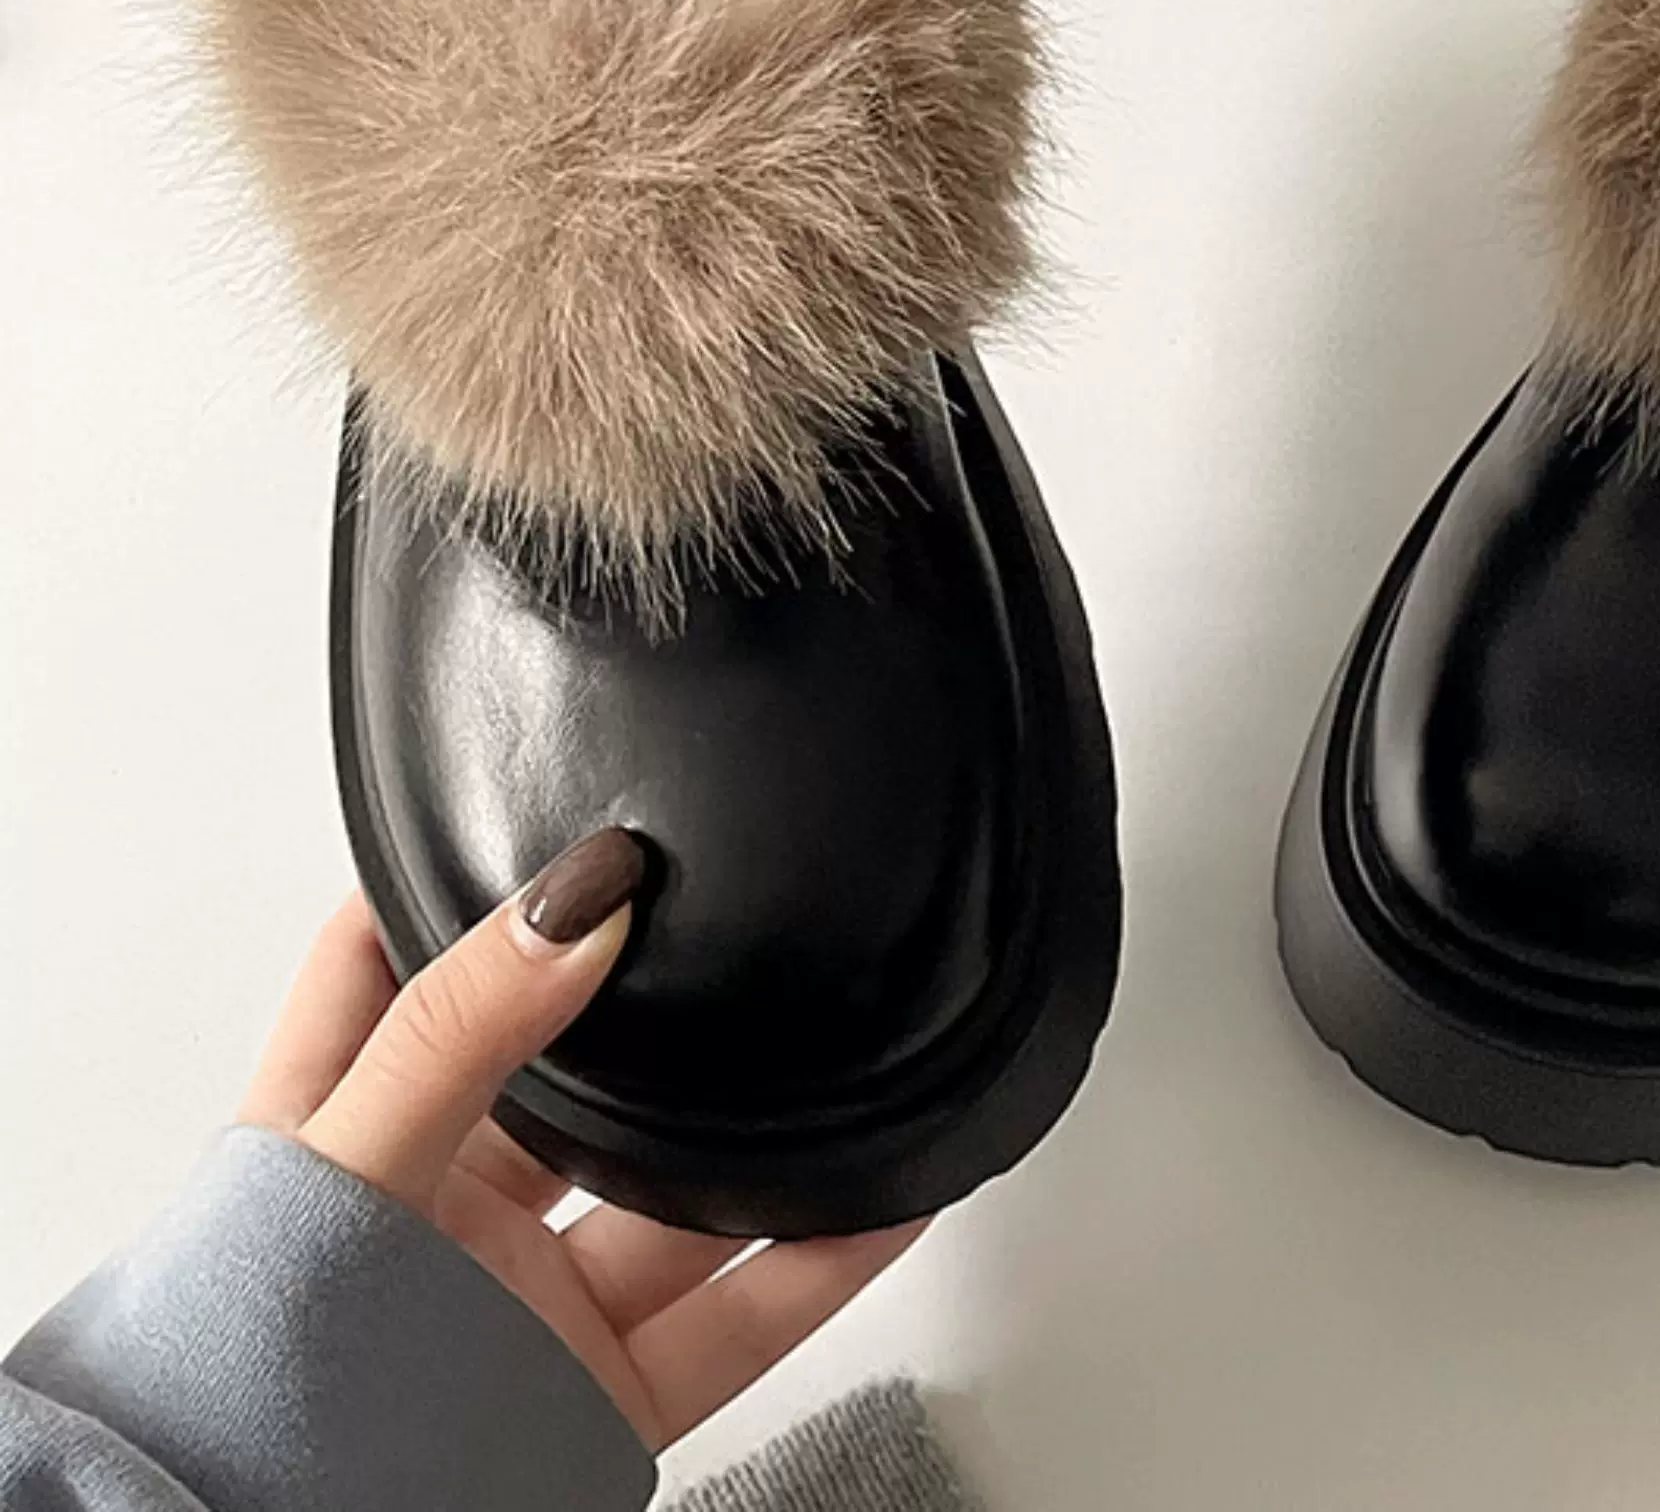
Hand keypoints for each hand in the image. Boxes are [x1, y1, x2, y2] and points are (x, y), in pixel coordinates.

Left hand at [238, 833, 923, 1450]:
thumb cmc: (241, 1393)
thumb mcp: (341, 1169)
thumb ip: (455, 1032)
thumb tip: (576, 901)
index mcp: (338, 1135)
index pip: (382, 965)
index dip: (443, 883)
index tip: (529, 805)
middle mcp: (438, 1211)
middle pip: (558, 1073)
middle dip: (638, 1005)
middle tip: (725, 918)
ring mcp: (521, 1303)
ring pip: (666, 1194)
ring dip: (749, 1135)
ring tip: (833, 1051)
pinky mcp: (595, 1391)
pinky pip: (737, 1314)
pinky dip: (820, 1257)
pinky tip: (880, 1195)